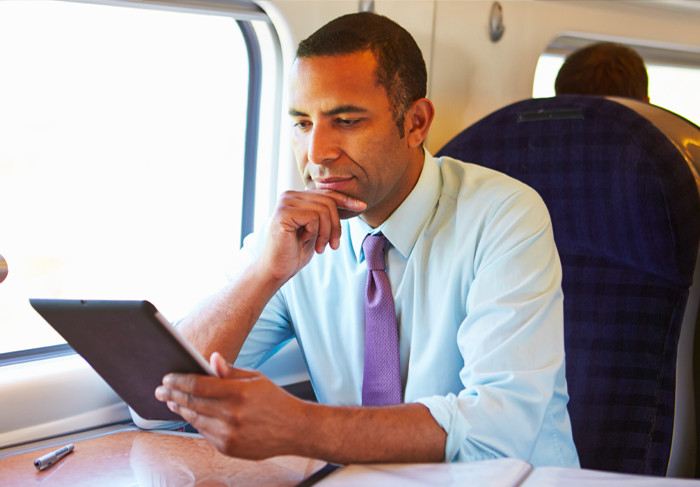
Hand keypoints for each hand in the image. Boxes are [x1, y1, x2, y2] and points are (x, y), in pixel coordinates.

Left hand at [155, 352, 307, 459]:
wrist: (295, 429)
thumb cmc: (277, 402)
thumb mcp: (256, 379)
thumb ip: (230, 371)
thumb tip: (211, 359)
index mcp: (238, 392)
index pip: (198, 384)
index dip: (178, 381)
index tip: (167, 379)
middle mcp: (231, 414)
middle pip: (191, 402)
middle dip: (171, 395)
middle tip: (160, 390)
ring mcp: (229, 433)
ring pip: (194, 419)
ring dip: (180, 409)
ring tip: (172, 402)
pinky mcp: (228, 448)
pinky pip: (204, 434)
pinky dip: (196, 423)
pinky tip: (192, 415)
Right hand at [259, 190, 365, 283]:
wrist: (276, 270)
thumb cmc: (295, 252)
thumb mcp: (317, 230)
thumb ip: (327, 215)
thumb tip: (353, 203)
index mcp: (297, 197)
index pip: (327, 193)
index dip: (346, 200)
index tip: (361, 207)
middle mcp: (289, 195)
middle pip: (328, 201)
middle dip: (336, 226)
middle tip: (333, 245)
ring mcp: (285, 203)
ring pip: (324, 209)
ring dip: (327, 232)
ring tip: (320, 246)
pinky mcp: (283, 213)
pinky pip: (313, 216)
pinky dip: (315, 232)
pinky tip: (304, 240)